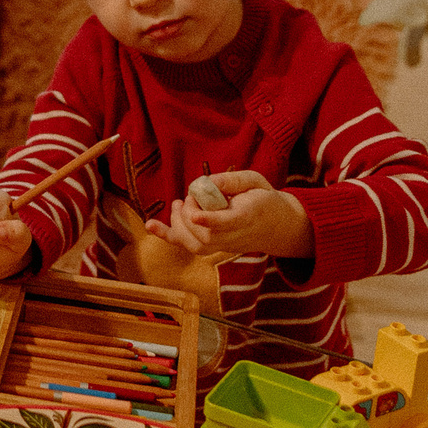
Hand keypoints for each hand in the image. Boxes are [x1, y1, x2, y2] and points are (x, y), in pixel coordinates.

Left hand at [171, 170, 313, 258]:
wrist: (278, 226)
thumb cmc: (264, 198)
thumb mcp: (255, 181)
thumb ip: (232, 180)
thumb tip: (206, 182)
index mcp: (248, 216)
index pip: (227, 223)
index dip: (209, 220)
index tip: (194, 214)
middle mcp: (235, 236)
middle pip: (205, 237)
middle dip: (189, 216)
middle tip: (190, 197)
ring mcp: (224, 246)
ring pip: (195, 245)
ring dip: (178, 225)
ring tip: (178, 204)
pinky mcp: (214, 248)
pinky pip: (189, 246)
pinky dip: (168, 236)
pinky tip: (150, 225)